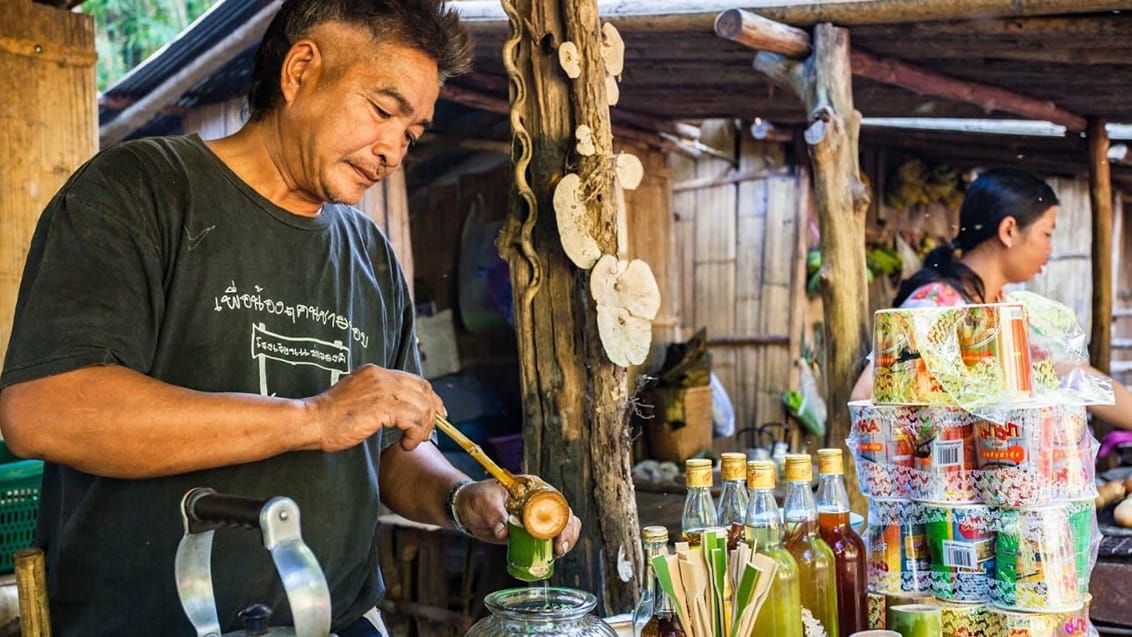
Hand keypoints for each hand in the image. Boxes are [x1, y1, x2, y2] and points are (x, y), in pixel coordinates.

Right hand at [306, 364, 444, 451]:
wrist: (310, 421)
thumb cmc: (331, 417)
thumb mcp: (360, 399)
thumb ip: (381, 398)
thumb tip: (405, 410)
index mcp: (376, 372)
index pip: (416, 380)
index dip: (431, 398)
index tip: (437, 414)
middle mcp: (381, 376)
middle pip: (424, 391)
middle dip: (433, 413)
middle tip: (428, 433)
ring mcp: (382, 389)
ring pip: (422, 406)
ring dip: (424, 427)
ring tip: (413, 441)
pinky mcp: (381, 406)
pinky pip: (413, 419)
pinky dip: (415, 434)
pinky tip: (406, 444)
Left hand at [455, 480, 581, 555]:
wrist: (467, 508)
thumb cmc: (477, 497)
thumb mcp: (485, 502)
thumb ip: (495, 514)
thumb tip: (503, 532)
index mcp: (532, 488)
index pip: (555, 500)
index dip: (561, 516)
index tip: (558, 533)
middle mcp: (539, 501)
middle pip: (564, 514)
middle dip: (567, 531)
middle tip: (561, 548)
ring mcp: (537, 516)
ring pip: (562, 525)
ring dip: (566, 538)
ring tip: (559, 552)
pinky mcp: (531, 531)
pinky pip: (549, 537)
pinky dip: (555, 545)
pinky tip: (554, 555)